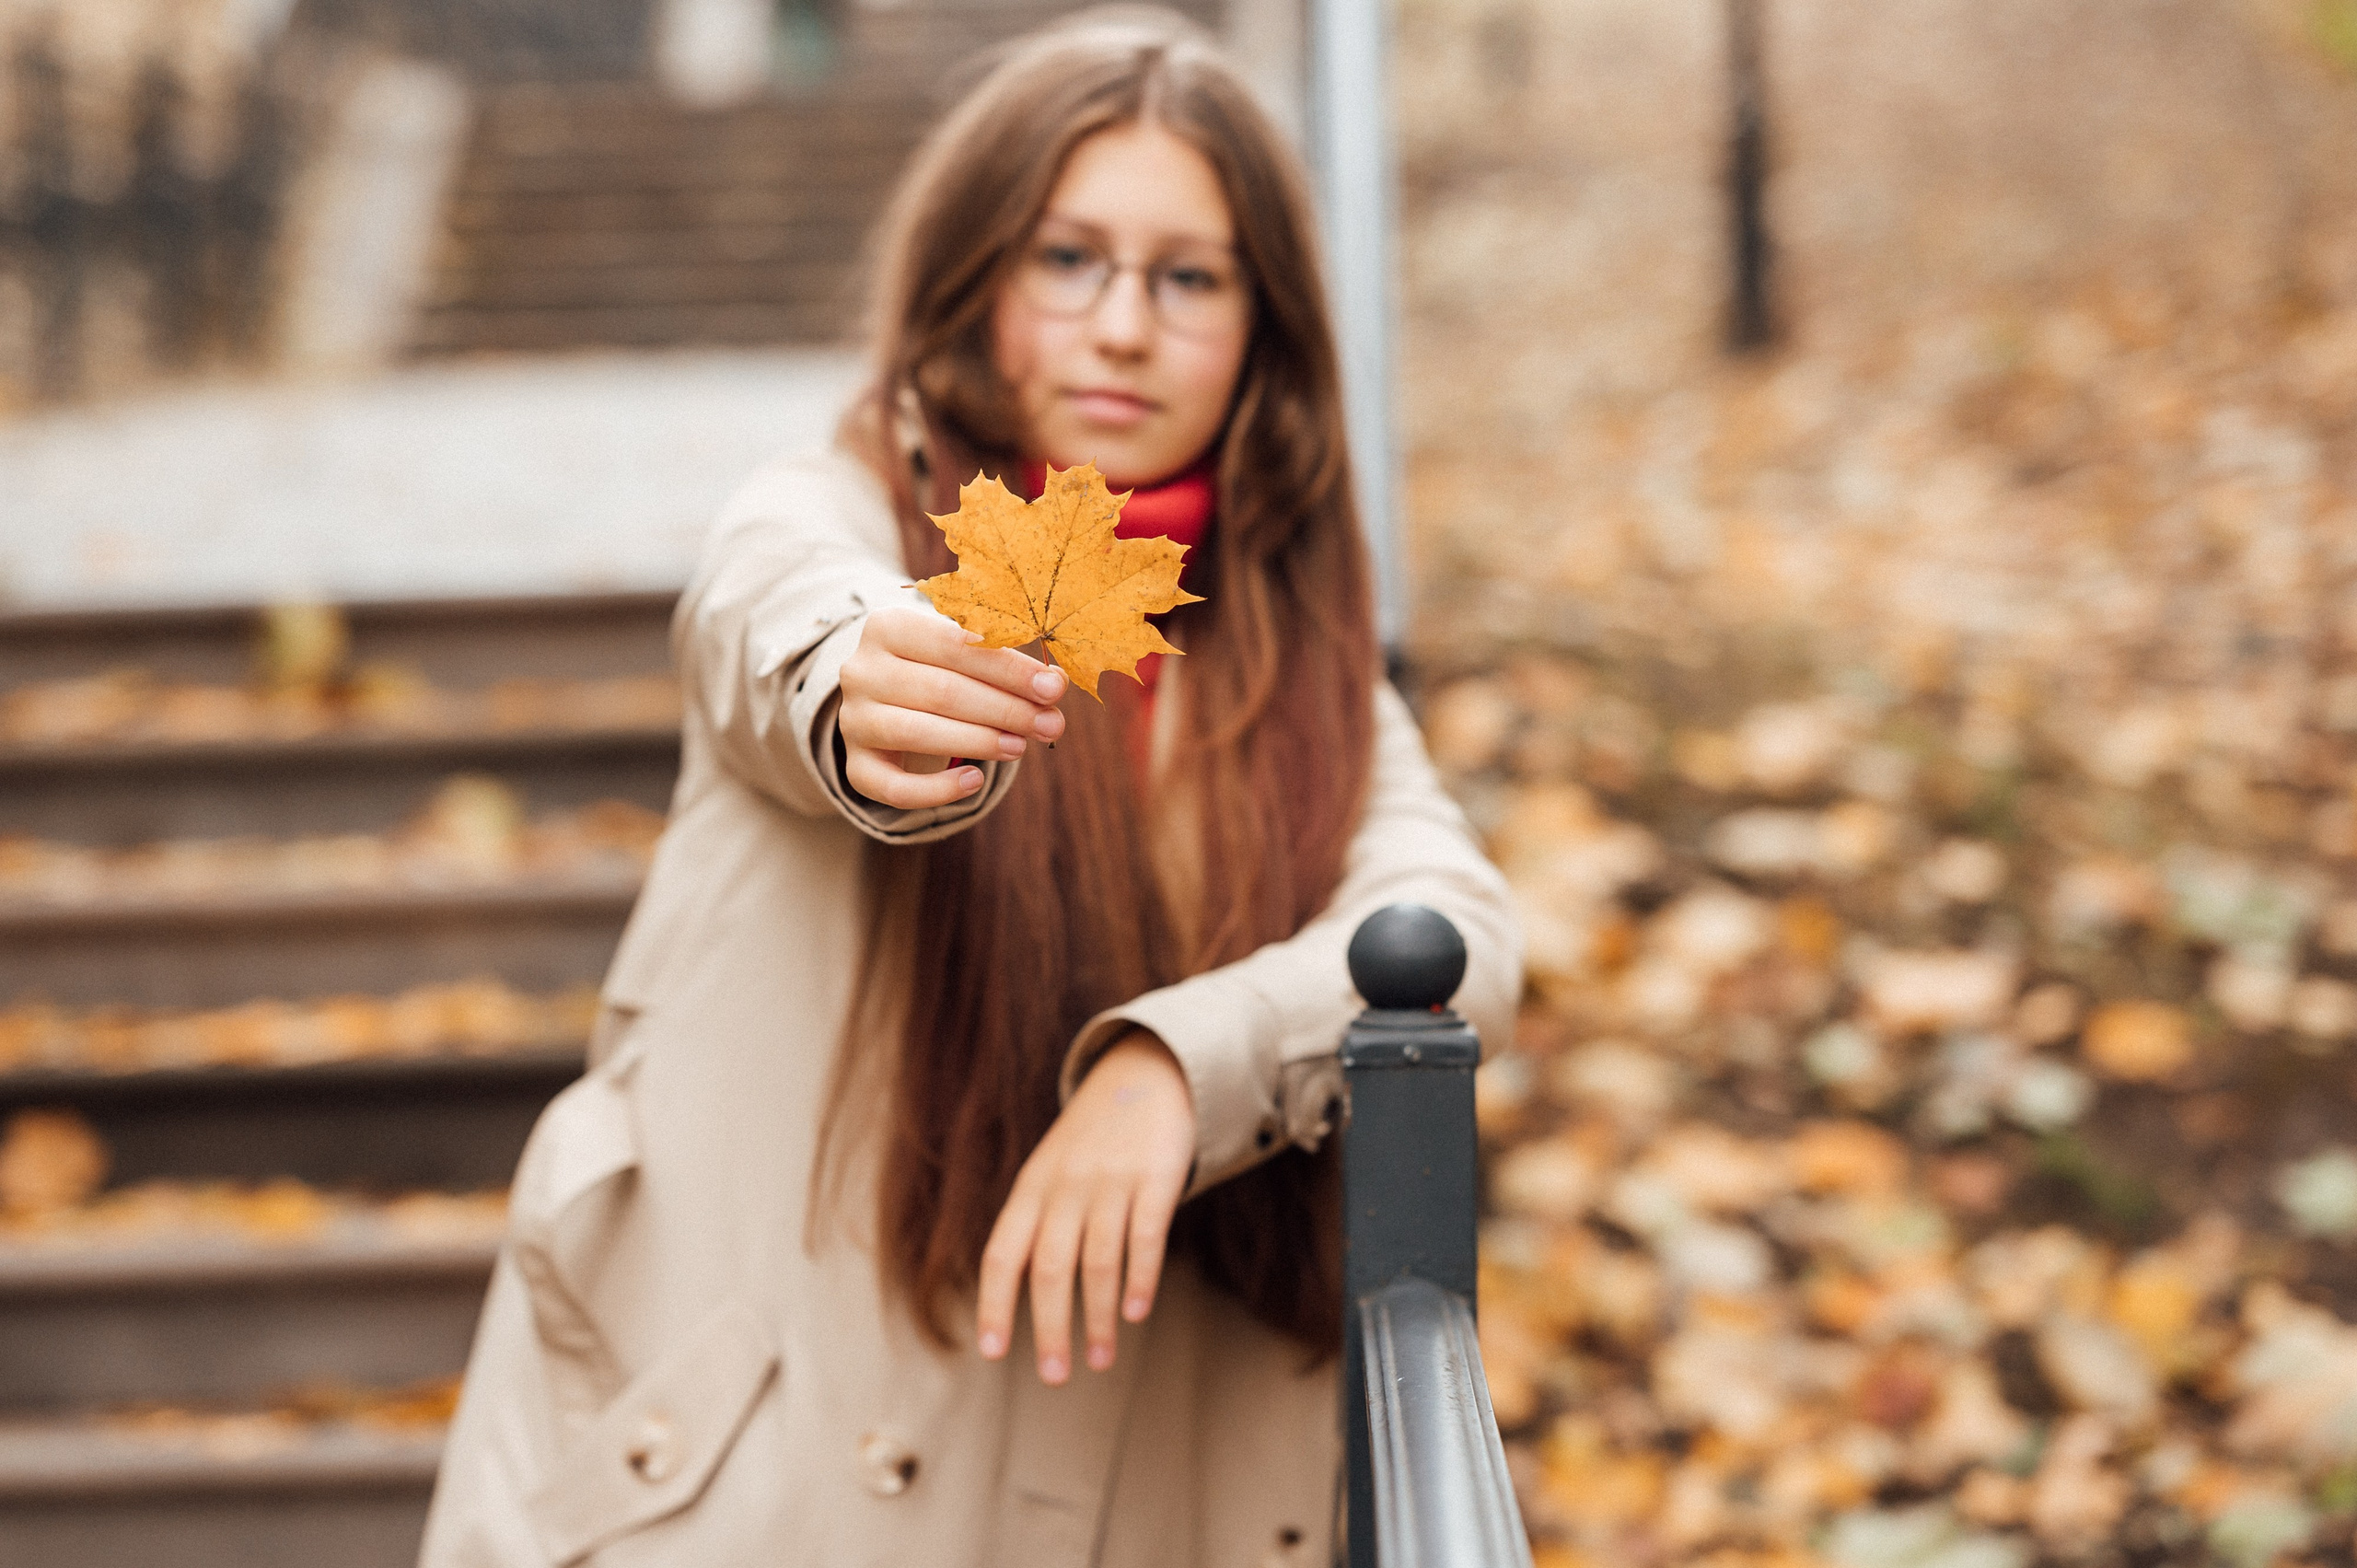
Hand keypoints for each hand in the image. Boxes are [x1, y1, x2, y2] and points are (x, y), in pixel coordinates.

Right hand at [838, 606, 1065, 807]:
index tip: (1053, 688)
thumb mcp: (965, 654)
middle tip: (1051, 724)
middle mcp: (861, 670)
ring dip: (978, 742)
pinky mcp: (856, 766)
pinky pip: (895, 788)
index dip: (1008, 669)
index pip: (954, 644)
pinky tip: (975, 780)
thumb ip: (1005, 664)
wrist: (886, 700)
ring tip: (1021, 747)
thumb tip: (1055, 684)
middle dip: (1004, 709)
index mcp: (887, 626)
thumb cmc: (938, 669)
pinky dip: (938, 789)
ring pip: (917, 734)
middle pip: (941, 691)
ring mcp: (853, 720)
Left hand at [976, 1030, 1194, 1383]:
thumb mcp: (1050, 1173)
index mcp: (1032, 1190)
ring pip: (1098, 1261)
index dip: (996, 1304)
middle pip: (1050, 1267)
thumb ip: (1036, 1225)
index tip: (994, 1352)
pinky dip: (1140, 1278)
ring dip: (1098, 1317)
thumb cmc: (1091, 1141)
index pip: (1003, 1254)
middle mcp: (1066, 1187)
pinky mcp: (1155, 1177)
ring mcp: (1111, 1181)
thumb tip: (1020, 1296)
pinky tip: (1137, 1313)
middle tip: (1055, 1376)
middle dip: (1051, 1327)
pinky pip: (1146, 1235)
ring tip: (1101, 1360)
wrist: (1145, 1074)